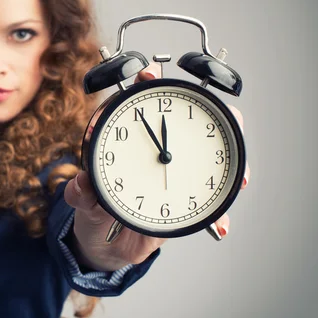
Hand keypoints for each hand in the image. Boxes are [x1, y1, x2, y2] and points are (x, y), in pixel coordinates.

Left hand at [63, 64, 250, 270]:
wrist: (108, 245)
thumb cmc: (95, 214)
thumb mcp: (84, 203)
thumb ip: (81, 195)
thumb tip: (80, 185)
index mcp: (127, 143)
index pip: (138, 102)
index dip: (146, 82)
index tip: (149, 73)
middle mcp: (156, 150)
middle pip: (189, 118)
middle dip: (211, 111)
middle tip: (227, 118)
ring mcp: (176, 172)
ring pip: (210, 154)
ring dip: (231, 161)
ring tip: (237, 176)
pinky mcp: (187, 198)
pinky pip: (209, 200)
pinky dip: (218, 213)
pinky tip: (220, 223)